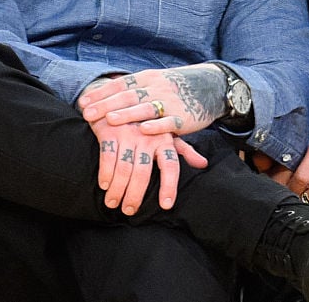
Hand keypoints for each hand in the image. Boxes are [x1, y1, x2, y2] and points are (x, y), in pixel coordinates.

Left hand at [78, 65, 227, 137]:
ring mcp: (170, 101)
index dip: (101, 93)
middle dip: (107, 105)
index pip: (119, 84)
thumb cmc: (174, 87)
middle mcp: (156, 87)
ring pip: (145, 107)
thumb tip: (102, 95)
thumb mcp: (153, 82)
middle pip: (128, 96)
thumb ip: (131, 89)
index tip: (82, 102)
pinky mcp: (183, 116)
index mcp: (146, 78)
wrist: (210, 86)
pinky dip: (156, 125)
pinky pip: (168, 122)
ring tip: (110, 121)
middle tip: (88, 114)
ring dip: (128, 114)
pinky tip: (144, 130)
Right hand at [87, 115, 207, 214]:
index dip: (169, 186)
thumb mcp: (167, 132)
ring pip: (124, 169)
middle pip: (143, 173)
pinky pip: (107, 158)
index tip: (165, 205)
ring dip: (117, 190)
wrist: (119, 97)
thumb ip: (184, 150)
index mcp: (165, 139)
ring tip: (113, 203)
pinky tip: (104, 185)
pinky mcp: (109, 131)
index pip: (171, 166)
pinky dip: (106, 174)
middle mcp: (148, 137)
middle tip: (129, 211)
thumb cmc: (146, 121)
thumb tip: (203, 164)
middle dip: (135, 195)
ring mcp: (128, 134)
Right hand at [253, 136, 308, 203]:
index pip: (286, 171)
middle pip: (303, 179)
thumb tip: (261, 155)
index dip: (303, 156)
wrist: (281, 203)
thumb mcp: (264, 169)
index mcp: (276, 185)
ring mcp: (306, 203)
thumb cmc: (274, 178)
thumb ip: (262, 160)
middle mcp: (290, 196)